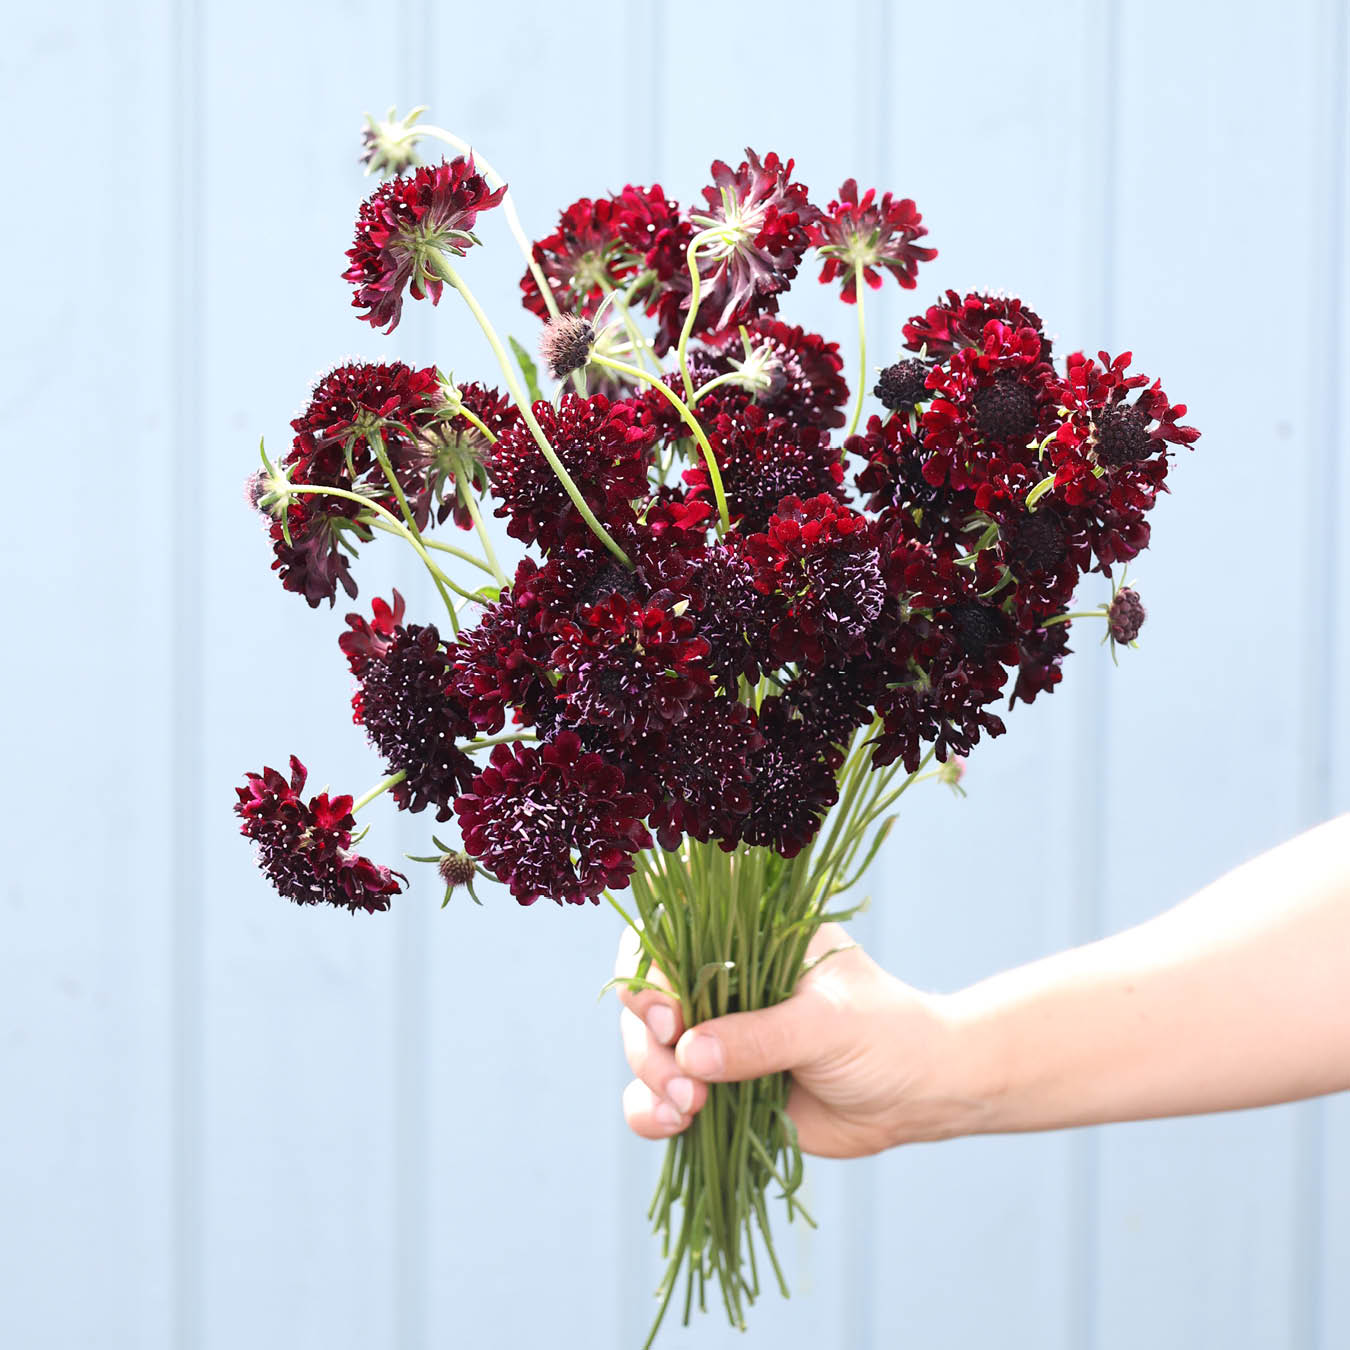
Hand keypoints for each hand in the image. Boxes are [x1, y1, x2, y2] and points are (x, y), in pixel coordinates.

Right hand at [614, 922, 978, 1157]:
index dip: (651, 974)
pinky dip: (653, 1112)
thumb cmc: (886, 1035)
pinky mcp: (715, 1087)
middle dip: (651, 1044)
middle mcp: (721, 983)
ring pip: (648, 1051)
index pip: (670, 937)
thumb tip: (691, 1054)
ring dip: (652, 1081)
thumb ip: (763, 1036)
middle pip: (648, 1001)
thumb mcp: (830, 1025)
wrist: (918, 1095)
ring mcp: (715, 1036)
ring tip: (688, 1112)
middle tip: (684, 1084)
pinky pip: (660, 1098)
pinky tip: (674, 1126)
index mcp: (746, 940)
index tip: (671, 1018)